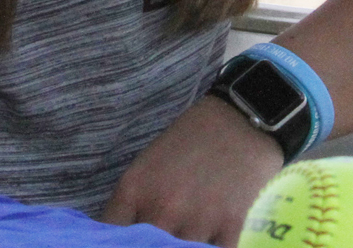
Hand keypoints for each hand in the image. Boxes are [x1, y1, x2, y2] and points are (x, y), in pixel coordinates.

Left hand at [103, 94, 282, 246]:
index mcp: (135, 189)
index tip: (131, 239)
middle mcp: (162, 208)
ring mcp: (197, 219)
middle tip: (165, 231)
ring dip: (185, 247)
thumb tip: (122, 238)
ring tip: (191, 231)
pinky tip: (213, 240)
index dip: (117, 242)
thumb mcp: (149, 165)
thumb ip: (133, 205)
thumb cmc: (193, 140)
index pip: (110, 235)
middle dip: (153, 244)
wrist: (243, 118)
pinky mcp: (232, 226)